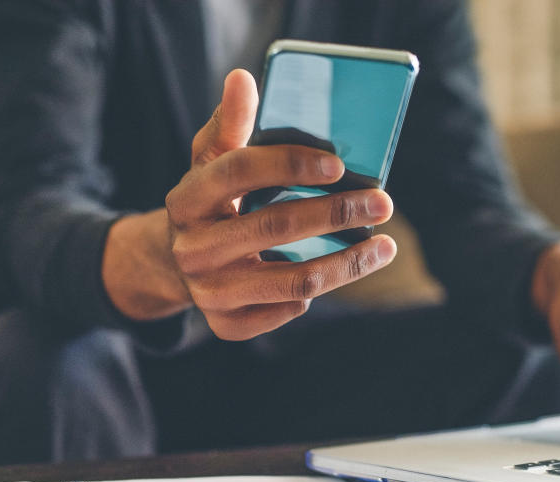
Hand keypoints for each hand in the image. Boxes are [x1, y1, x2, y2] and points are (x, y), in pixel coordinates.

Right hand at [102, 69, 395, 339]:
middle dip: (338, 213)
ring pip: (295, 281)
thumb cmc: (211, 201)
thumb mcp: (211, 160)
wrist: (174, 262)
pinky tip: (337, 271)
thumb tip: (243, 78)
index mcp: (186, 198)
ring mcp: (208, 292)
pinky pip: (286, 309)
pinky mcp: (226, 325)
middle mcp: (192, 248)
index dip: (290, 164)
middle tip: (383, 203)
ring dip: (349, 263)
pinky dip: (316, 292)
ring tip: (385, 246)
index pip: (239, 171)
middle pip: (275, 227)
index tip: (339, 164)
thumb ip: (230, 122)